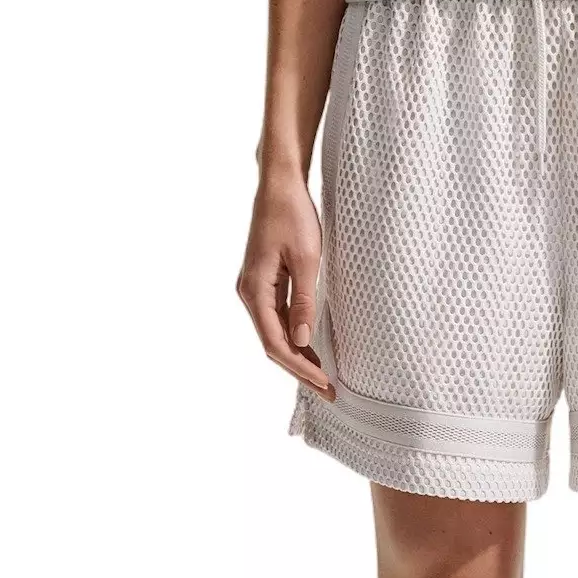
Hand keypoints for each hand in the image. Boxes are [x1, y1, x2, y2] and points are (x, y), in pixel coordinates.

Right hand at [237, 171, 334, 398]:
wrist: (279, 186)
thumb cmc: (293, 216)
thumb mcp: (306, 259)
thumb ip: (303, 302)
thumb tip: (302, 341)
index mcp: (254, 289)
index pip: (276, 343)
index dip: (300, 367)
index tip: (324, 384)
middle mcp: (248, 293)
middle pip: (273, 343)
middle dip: (300, 369)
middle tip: (329, 391)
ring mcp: (254, 288)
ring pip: (274, 333)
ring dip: (298, 356)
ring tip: (324, 377)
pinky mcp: (264, 282)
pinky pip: (276, 318)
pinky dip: (294, 336)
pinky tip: (311, 348)